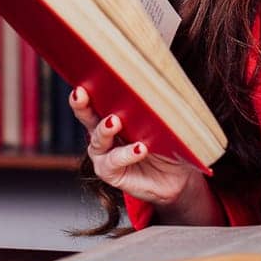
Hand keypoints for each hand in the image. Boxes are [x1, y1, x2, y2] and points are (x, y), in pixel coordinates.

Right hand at [69, 86, 206, 212]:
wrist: (179, 176)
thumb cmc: (170, 144)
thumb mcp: (165, 121)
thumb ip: (156, 106)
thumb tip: (160, 86)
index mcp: (113, 115)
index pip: (96, 100)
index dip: (86, 92)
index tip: (81, 84)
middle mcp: (104, 134)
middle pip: (87, 117)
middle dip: (81, 105)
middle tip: (81, 95)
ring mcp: (105, 154)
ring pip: (97, 140)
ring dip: (105, 129)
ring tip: (115, 121)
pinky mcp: (110, 173)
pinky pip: (113, 162)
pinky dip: (126, 154)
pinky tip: (139, 149)